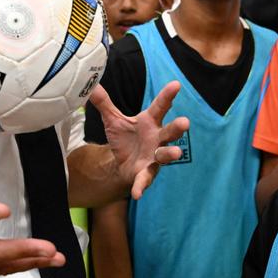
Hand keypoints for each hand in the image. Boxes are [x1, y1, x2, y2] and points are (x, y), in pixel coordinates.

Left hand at [89, 82, 189, 199]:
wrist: (122, 164)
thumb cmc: (124, 138)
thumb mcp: (113, 120)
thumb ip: (104, 104)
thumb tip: (92, 86)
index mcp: (150, 122)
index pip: (160, 107)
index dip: (168, 96)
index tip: (176, 84)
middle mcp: (157, 139)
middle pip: (169, 132)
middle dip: (177, 128)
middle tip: (185, 122)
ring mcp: (154, 157)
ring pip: (165, 155)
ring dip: (170, 154)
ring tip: (176, 153)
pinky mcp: (146, 173)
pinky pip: (145, 179)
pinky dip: (141, 186)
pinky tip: (137, 193)